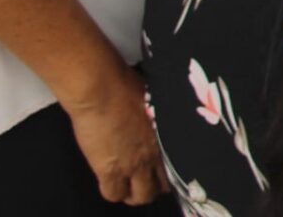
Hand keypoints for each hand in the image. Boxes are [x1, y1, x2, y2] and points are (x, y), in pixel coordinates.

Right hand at [65, 67, 167, 203]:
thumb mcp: (157, 99)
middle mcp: (154, 154)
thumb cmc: (127, 85)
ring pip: (140, 196)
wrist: (102, 89)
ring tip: (128, 185)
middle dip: (155, 186)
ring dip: (134, 193)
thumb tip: (162, 117)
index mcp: (169, 136)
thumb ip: (162, 115)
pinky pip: (113, 194)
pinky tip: (111, 182)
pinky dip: (113, 192)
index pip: (180, 167)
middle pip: (161, 186)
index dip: (172, 173)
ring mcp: (132, 165)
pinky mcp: (109, 170)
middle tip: (146, 182)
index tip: (166, 172)